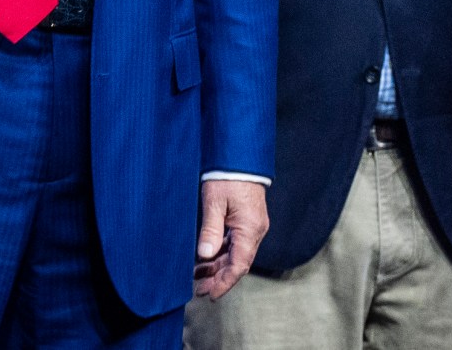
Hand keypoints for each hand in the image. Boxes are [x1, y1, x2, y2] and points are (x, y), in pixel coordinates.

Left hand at [194, 180, 268, 300]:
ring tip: (197, 275)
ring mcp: (252, 225)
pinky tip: (206, 256)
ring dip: (218, 265)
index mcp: (250, 229)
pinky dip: (221, 252)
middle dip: (218, 277)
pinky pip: (235, 243)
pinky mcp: (246, 219)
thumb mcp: (214, 203)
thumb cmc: (227, 176)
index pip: (239, 266)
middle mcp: (255, 230)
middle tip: (199, 288)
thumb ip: (211, 230)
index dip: (224, 282)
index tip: (210, 294)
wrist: (239, 156)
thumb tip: (205, 254)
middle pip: (237, 262)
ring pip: (235, 254)